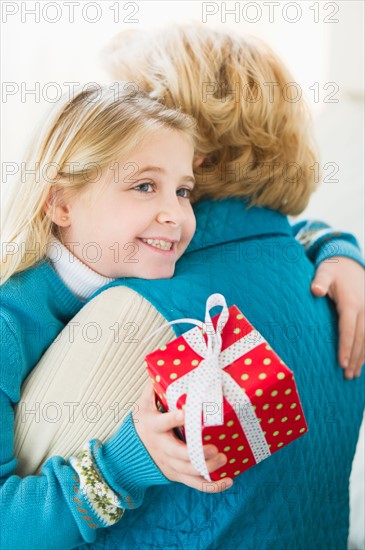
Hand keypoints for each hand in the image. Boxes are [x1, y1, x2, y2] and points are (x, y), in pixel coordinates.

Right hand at [134, 380, 232, 491]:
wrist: (128, 455)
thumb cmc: (141, 424)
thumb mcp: (142, 406)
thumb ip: (152, 390)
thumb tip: (160, 371)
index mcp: (154, 427)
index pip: (165, 423)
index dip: (176, 418)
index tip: (190, 412)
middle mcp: (162, 448)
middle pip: (179, 454)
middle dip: (197, 453)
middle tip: (215, 448)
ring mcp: (169, 464)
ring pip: (188, 471)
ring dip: (207, 467)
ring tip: (224, 458)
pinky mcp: (176, 475)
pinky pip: (195, 484)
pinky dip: (212, 485)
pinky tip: (228, 481)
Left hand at [311, 257, 364, 378]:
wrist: (349, 263)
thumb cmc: (332, 269)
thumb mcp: (324, 271)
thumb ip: (320, 281)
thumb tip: (315, 290)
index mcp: (350, 302)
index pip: (348, 328)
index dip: (346, 347)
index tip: (342, 363)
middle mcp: (364, 308)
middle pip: (361, 338)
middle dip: (355, 358)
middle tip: (347, 376)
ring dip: (363, 357)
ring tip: (354, 375)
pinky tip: (362, 362)